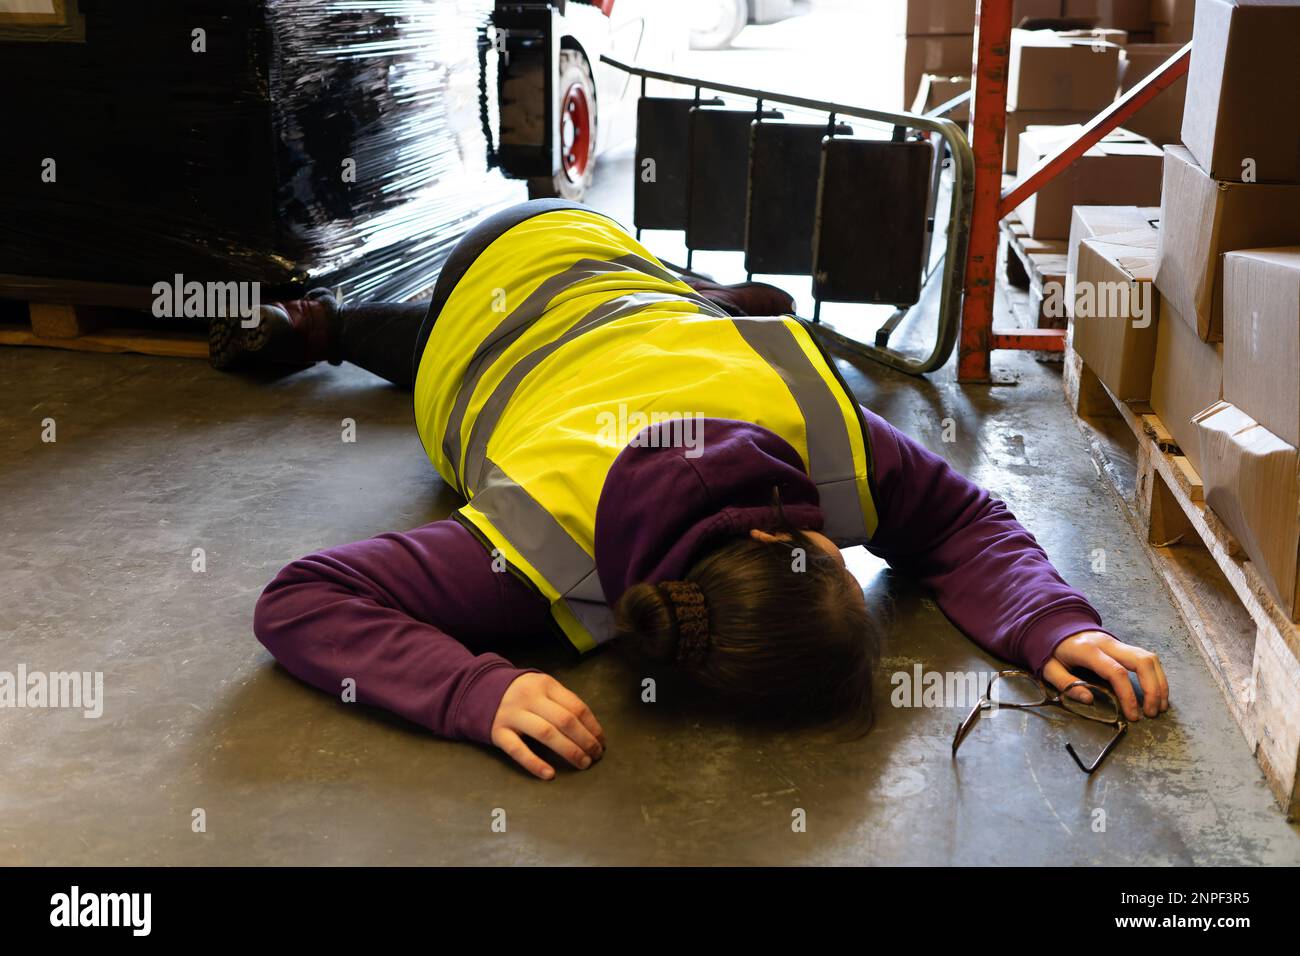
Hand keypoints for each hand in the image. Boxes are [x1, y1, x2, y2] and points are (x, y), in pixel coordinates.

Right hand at [490, 673, 605, 779]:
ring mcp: (512, 714)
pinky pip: (518, 750)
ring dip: (569, 751)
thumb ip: (562, 702)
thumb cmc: (521, 693)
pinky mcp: (498, 732)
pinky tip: (550, 774)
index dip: (593, 727)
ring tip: (583, 763)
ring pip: (546, 733)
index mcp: (545, 684)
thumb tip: (591, 730)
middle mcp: (529, 697)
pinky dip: (535, 763)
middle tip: (596, 756)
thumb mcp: (541, 687)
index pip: (576, 707)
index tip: (602, 742)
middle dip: (585, 741)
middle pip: (565, 721)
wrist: (479, 690)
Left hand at [1044, 630, 1168, 721]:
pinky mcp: (1123, 645)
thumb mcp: (1049, 667)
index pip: (1116, 672)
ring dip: (1159, 682)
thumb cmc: (1053, 650)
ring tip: (1159, 706)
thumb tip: (1089, 700)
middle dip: (1153, 689)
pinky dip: (1156, 675)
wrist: (1056, 625)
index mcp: (1088, 650)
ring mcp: (1118, 642)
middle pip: (1142, 661)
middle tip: (1152, 712)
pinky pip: (1147, 658)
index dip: (1128, 695)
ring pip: (1149, 658)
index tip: (1133, 715)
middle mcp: (1108, 643)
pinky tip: (1156, 692)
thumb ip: (1066, 684)